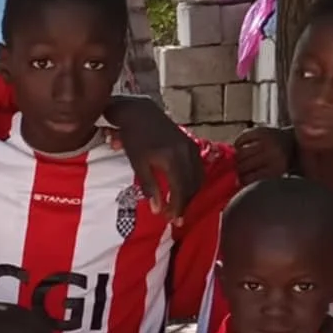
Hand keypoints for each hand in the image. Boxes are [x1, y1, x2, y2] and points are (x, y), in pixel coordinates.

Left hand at [104, 96, 201, 220]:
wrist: (140, 112)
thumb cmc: (134, 139)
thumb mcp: (138, 164)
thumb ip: (150, 187)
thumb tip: (158, 210)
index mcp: (173, 159)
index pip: (181, 190)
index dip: (179, 207)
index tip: (174, 220)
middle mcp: (187, 153)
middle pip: (192, 186)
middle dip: (185, 203)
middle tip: (176, 217)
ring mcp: (191, 147)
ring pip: (197, 178)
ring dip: (190, 194)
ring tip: (180, 206)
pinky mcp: (191, 144)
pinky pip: (198, 168)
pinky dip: (193, 181)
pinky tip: (185, 189)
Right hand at [235, 124, 293, 183]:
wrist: (294, 141)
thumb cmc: (281, 162)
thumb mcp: (275, 174)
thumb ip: (258, 179)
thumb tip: (236, 182)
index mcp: (276, 169)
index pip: (249, 179)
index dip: (241, 180)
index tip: (238, 180)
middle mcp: (272, 154)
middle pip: (243, 166)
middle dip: (237, 170)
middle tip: (236, 170)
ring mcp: (266, 141)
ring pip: (240, 153)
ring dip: (236, 158)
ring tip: (238, 160)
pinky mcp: (262, 130)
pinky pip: (242, 138)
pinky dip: (238, 143)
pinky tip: (239, 147)